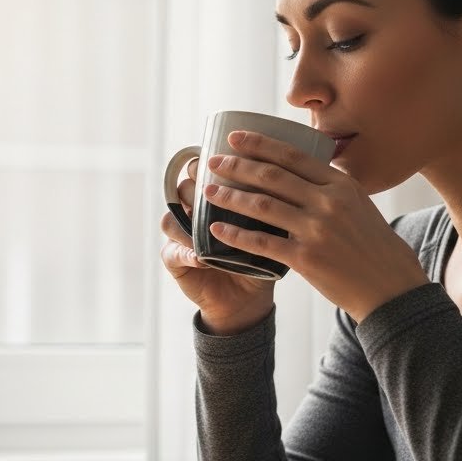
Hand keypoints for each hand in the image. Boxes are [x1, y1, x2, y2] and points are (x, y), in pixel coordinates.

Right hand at [160, 158, 275, 334]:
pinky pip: (173, 251)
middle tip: (211, 191)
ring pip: (171, 217)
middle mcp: (192, 211)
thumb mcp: (270, 226)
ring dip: (187, 220)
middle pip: (183, 188)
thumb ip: (272, 202)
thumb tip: (290, 175)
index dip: (206, 163)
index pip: (201, 170)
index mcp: (214, 197)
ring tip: (207, 227)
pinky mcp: (174, 259)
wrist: (249, 297)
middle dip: (194, 187)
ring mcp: (181, 235)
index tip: (225, 163)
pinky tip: (202, 259)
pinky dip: (187, 253)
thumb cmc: (264, 256)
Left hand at [200, 130, 429, 322]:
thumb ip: (331, 188)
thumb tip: (299, 172)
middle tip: (212, 161)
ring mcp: (317, 230)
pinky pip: (262, 242)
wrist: (391, 288)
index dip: (260, 144)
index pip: (293, 155)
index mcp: (341, 184)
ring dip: (230, 196)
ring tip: (209, 192)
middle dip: (237, 165)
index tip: (235, 137)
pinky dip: (235, 235)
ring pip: (262, 205)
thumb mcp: (359, 205)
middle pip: (272, 175)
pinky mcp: (306, 259)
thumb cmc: (374, 247)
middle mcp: (328, 202)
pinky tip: (217, 230)